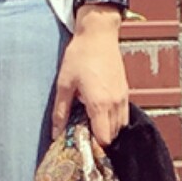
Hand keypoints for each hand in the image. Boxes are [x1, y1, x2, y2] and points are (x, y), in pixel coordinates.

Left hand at [51, 7, 128, 146]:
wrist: (99, 35)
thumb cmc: (79, 57)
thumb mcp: (64, 84)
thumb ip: (60, 111)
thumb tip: (55, 133)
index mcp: (99, 104)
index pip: (104, 138)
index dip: (93, 146)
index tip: (81, 145)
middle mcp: (115, 104)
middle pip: (113, 135)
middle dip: (100, 139)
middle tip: (83, 135)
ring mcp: (123, 97)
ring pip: (121, 126)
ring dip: (108, 130)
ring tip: (91, 125)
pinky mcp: (126, 91)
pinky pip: (124, 115)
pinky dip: (115, 120)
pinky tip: (100, 114)